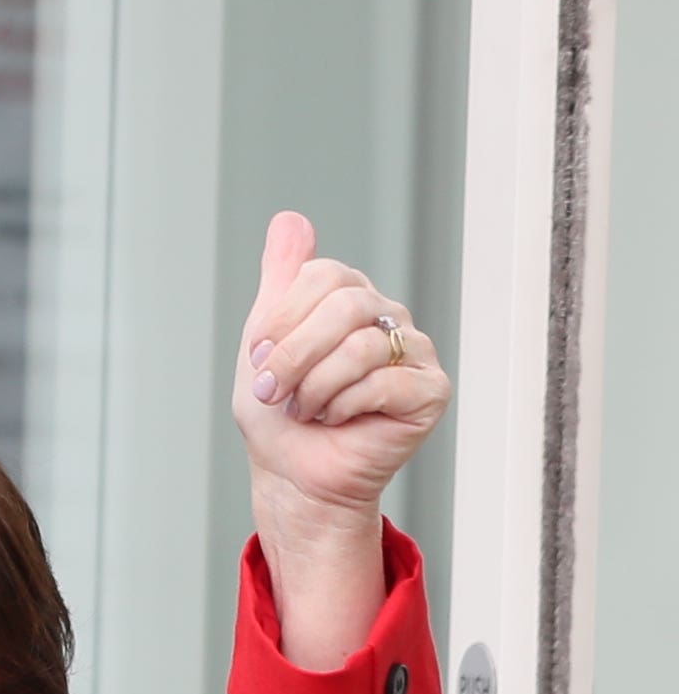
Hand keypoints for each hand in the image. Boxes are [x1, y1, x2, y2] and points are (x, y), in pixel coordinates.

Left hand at [236, 209, 449, 671]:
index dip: (281, 320)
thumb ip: (280, 279)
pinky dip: (343, 407)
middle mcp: (388, 317)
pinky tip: (338, 421)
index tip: (261, 360)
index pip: (321, 275)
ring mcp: (415, 352)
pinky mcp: (431, 391)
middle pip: (344, 304)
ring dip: (314, 388)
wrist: (293, 476)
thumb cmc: (280, 415)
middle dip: (294, 354)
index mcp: (350, 299)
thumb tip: (290, 218)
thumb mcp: (265, 340)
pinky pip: (383, 382)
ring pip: (360, 345)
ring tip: (307, 411)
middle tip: (277, 392)